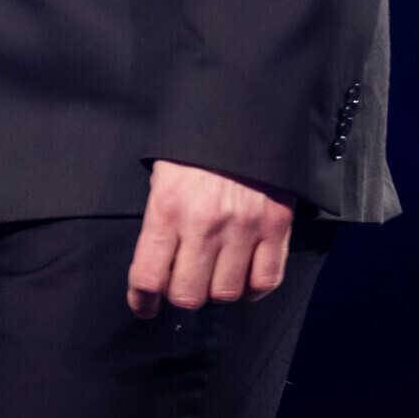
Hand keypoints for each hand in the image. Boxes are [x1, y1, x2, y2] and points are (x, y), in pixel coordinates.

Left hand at [126, 161, 293, 318]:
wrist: (243, 112)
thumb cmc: (194, 145)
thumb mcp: (162, 174)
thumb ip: (159, 220)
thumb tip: (155, 267)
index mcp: (167, 207)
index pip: (148, 276)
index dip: (142, 300)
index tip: (143, 305)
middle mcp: (204, 223)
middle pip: (188, 294)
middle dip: (180, 295)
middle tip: (182, 282)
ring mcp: (244, 228)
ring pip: (226, 293)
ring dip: (216, 291)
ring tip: (213, 275)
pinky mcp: (276, 227)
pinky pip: (265, 280)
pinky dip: (253, 289)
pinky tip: (243, 277)